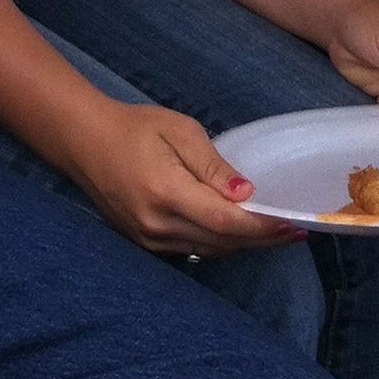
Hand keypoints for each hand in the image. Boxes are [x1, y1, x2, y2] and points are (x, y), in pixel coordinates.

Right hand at [68, 99, 303, 257]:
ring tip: (272, 231)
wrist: (84, 141)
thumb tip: (247, 195)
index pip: (226, 221)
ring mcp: (149, 240)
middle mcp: (157, 225)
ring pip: (209, 251)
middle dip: (261, 237)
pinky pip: (192, 250)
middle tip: (293, 229)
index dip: (263, 227)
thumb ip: (214, 165)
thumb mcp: (179, 131)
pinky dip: (218, 243)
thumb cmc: (134, 127)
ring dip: (242, 243)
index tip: (293, 224)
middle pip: (222, 242)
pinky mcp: (145, 245)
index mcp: (166, 192)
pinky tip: (235, 231)